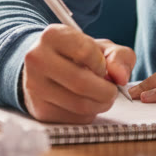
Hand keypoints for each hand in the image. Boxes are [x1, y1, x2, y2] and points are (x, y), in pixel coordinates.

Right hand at [21, 25, 135, 123]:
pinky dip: (87, 115)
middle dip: (107, 91)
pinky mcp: (39, 109)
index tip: (103, 68)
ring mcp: (35, 86)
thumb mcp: (100, 47)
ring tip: (101, 98)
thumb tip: (121, 77)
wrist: (44, 67)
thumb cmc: (76, 55)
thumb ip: (119, 56)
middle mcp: (37, 59)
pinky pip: (73, 119)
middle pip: (82, 83)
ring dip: (100, 105)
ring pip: (79, 105)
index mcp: (52, 36)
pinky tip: (85, 104)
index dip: (103, 65)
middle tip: (111, 91)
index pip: (86, 52)